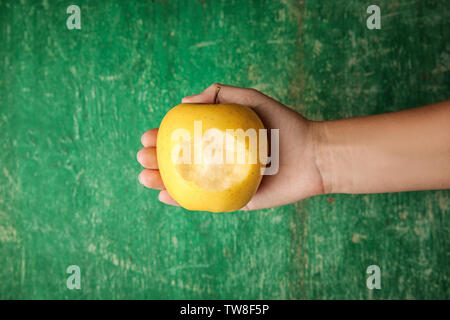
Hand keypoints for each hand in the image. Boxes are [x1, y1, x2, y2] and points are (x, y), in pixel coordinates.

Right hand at [137, 83, 323, 209]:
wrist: (312, 155)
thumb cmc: (283, 124)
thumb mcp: (251, 99)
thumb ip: (220, 94)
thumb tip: (184, 102)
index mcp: (220, 138)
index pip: (185, 138)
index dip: (163, 138)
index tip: (147, 136)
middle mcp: (219, 160)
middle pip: (180, 162)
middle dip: (157, 160)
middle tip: (143, 156)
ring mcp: (225, 181)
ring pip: (187, 184)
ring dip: (162, 181)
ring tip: (144, 176)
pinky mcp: (235, 200)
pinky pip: (205, 202)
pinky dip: (183, 201)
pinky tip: (166, 195)